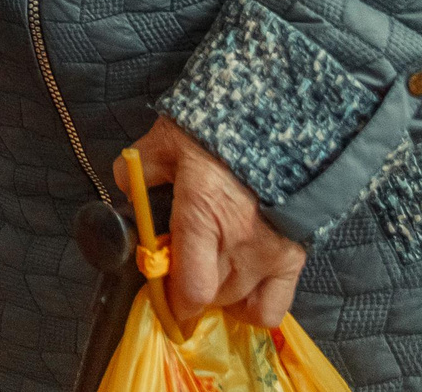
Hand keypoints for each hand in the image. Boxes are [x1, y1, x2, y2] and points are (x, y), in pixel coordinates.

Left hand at [121, 116, 305, 331]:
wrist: (277, 115)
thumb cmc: (217, 127)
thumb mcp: (166, 140)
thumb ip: (139, 170)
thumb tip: (126, 195)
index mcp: (203, 213)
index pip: (191, 289)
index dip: (173, 301)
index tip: (161, 290)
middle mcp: (240, 242)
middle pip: (211, 297)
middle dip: (189, 288)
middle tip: (181, 265)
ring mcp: (271, 253)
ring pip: (238, 303)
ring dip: (218, 293)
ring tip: (209, 269)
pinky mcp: (295, 256)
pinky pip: (273, 307)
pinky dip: (253, 307)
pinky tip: (239, 286)